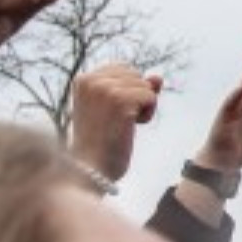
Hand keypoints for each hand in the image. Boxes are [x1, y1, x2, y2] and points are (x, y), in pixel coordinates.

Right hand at [69, 63, 163, 181]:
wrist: (90, 171)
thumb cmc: (101, 143)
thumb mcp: (115, 108)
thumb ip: (135, 87)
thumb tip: (158, 77)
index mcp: (83, 79)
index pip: (124, 69)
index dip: (127, 92)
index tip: (109, 115)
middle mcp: (91, 79)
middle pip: (137, 75)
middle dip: (135, 98)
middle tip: (114, 122)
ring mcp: (105, 89)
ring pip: (146, 86)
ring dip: (141, 108)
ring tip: (119, 126)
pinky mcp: (120, 100)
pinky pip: (151, 97)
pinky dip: (147, 115)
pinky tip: (129, 128)